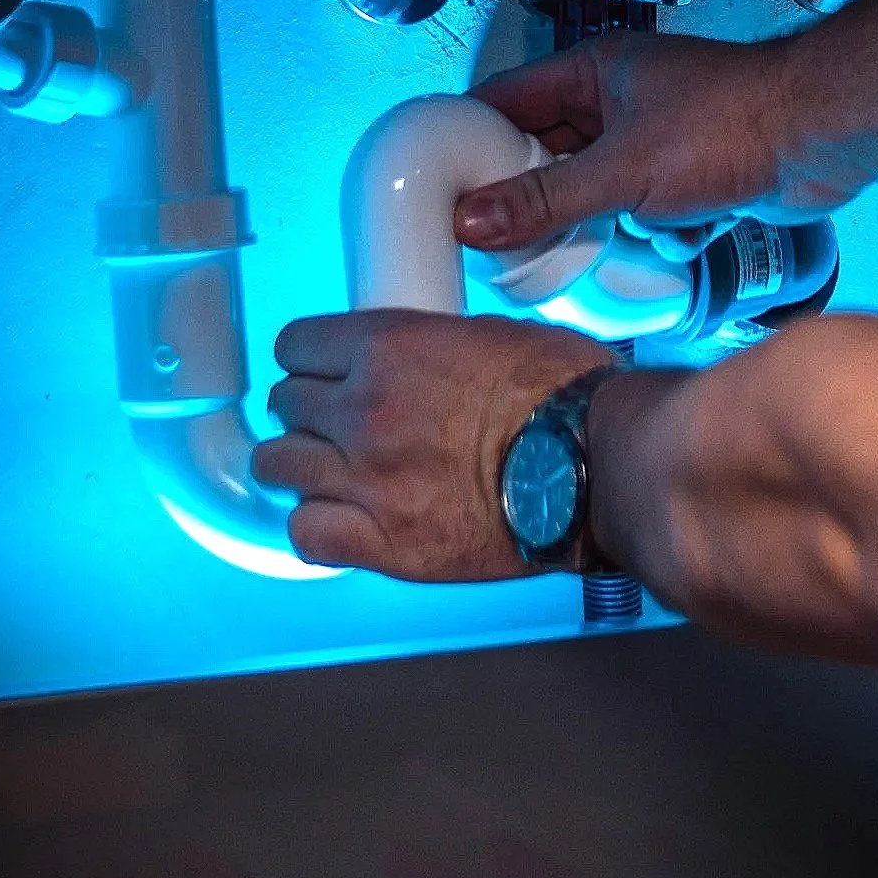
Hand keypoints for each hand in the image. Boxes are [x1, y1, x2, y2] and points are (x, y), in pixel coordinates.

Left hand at [257, 310, 606, 577]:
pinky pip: (306, 533)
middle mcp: (362, 410)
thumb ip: (431, 347)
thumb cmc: (565, 397)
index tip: (322, 370)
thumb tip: (417, 359)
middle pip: (285, 405)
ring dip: (302, 465)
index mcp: (388, 346)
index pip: (296, 344)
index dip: (309, 358)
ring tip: (330, 472)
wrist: (598, 465)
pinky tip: (341, 519)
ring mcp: (366, 479)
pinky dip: (317, 526)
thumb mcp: (491, 334)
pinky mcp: (385, 543)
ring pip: (279, 467)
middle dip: (309, 410)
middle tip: (337, 423)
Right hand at [454, 32, 861, 255]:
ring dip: (594, 219)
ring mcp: (654, 135)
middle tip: (500, 239)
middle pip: (547, 151)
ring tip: (581, 245)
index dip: (470, 141)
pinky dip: (648, 229)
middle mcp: (619, 98)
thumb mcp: (621, 172)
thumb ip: (545, 200)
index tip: (442, 187)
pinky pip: (642, 207)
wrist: (821, 135)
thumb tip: (473, 220)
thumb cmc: (733, 123)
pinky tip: (661, 239)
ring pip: (595, 186)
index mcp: (592, 72)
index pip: (505, 100)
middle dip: (533, 196)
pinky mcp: (689, 172)